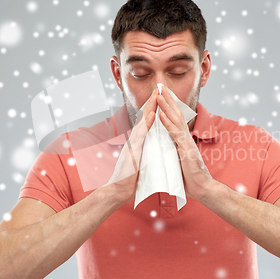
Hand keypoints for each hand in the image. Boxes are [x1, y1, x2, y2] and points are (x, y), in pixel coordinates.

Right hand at [103, 89, 157, 204]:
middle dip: (152, 102)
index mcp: (138, 142)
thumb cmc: (130, 178)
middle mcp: (135, 140)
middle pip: (144, 117)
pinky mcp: (133, 151)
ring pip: (142, 122)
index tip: (160, 97)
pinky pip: (141, 135)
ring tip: (157, 95)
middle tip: (159, 88)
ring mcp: (133, 144)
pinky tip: (153, 114)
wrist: (119, 190)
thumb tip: (152, 147)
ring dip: (150, 107)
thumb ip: (146, 151)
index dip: (153, 109)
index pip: (147, 122)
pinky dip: (147, 123)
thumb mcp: (141, 161)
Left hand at [156, 86, 214, 201]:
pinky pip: (175, 134)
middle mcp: (185, 138)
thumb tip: (168, 146)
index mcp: (182, 140)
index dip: (168, 106)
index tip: (161, 94)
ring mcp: (186, 143)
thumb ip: (175, 151)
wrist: (202, 188)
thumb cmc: (190, 178)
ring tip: (158, 95)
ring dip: (166, 107)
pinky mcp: (186, 150)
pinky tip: (161, 115)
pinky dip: (167, 124)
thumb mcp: (179, 160)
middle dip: (167, 100)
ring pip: (175, 120)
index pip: (175, 119)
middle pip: (176, 114)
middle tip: (160, 86)